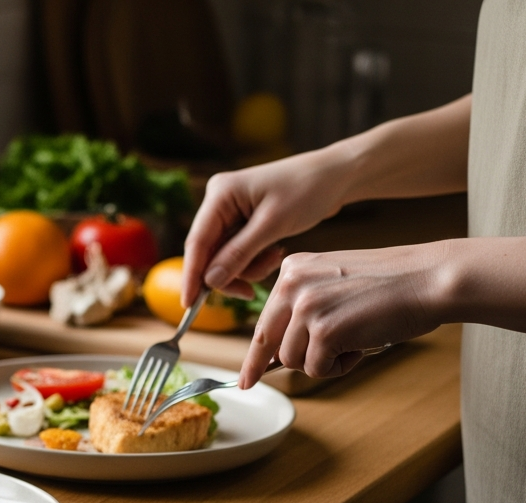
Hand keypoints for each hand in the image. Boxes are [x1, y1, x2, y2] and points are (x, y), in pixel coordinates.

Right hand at [182, 149, 354, 305]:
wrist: (335, 176)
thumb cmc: (307, 190)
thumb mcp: (273, 224)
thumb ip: (239, 254)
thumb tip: (210, 282)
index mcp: (220, 194)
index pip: (197, 242)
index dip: (192, 275)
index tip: (189, 304)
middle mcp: (219, 202)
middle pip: (209, 253)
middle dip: (231, 273)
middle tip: (251, 292)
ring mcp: (230, 212)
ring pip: (225, 257)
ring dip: (248, 267)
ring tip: (274, 258)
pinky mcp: (243, 221)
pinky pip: (239, 252)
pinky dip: (255, 260)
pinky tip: (275, 251)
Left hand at [238, 243, 447, 387]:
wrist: (429, 278)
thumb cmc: (391, 285)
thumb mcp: (335, 282)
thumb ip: (305, 306)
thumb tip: (278, 352)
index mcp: (292, 269)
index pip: (264, 318)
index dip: (253, 352)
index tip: (244, 375)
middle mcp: (291, 284)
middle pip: (268, 343)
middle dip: (263, 367)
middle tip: (250, 384)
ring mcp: (306, 307)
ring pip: (292, 360)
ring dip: (322, 362)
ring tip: (353, 342)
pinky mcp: (324, 330)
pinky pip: (316, 368)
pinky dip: (339, 367)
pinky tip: (361, 346)